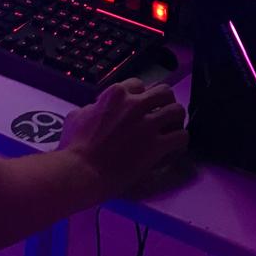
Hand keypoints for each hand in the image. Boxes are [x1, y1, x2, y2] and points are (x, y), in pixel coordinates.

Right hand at [59, 79, 188, 198]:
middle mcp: (135, 104)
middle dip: (165, 102)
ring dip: (176, 120)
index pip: (139, 84)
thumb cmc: (74, 146)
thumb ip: (92, 107)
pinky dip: (180, 142)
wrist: (81, 171)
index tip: (140, 107)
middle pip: (165, 92)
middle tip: (162, 115)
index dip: (141, 96)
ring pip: (177, 111)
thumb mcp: (76, 115)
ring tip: (172, 130)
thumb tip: (96, 109)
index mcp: (116, 94)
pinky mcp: (156, 146)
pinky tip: (173, 149)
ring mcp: (148, 125)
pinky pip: (181, 137)